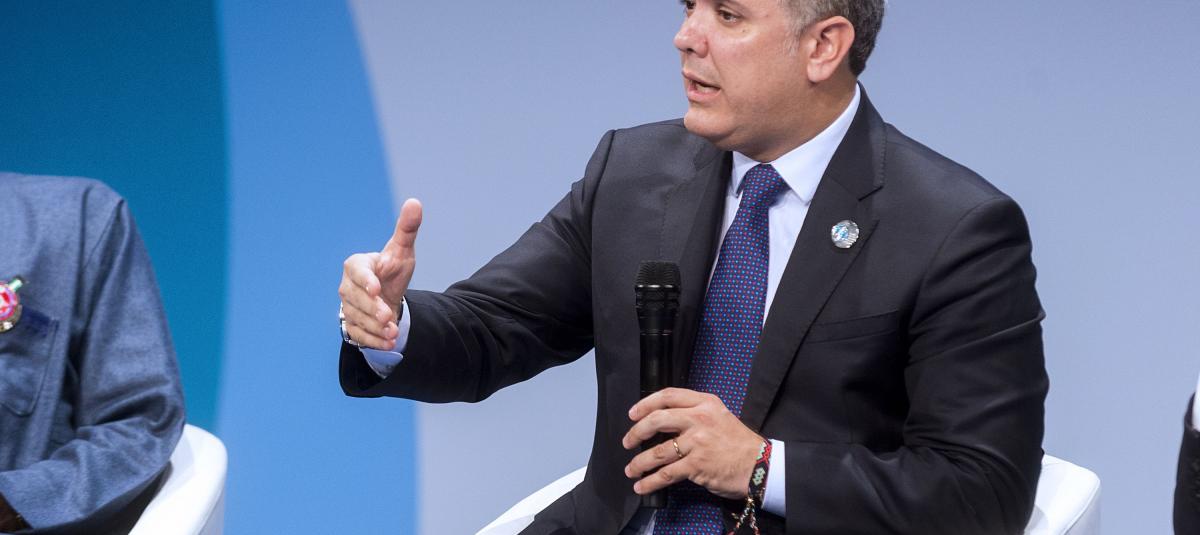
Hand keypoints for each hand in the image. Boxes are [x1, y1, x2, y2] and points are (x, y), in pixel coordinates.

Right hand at [338, 198, 422, 349]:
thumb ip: (407, 230)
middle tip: (387, 316)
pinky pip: (358, 335)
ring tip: (393, 332)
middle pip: (355, 298)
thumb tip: (415, 202)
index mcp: (357, 265)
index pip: (357, 271)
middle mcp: (348, 287)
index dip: (365, 280)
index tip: (376, 288)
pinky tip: (388, 344)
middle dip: (371, 308)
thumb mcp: (402, 250)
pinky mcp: (352, 325)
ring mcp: (348, 307)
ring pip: (357, 319)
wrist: (386, 297)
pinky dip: (373, 341)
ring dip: (374, 328)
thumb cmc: (392, 270)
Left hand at [622, 388, 763, 498]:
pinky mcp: (696, 465)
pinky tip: (641, 486)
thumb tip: (664, 422)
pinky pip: (666, 473)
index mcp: (704, 403)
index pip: (668, 396)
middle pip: (657, 420)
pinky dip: (650, 481)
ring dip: (639, 462)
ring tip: (631, 469)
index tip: (633, 414)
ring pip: (658, 451)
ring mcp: (697, 442)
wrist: (759, 464)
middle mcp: (699, 419)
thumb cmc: (738, 442)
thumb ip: (695, 414)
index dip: (645, 404)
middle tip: (628, 441)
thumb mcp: (719, 416)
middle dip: (636, 432)